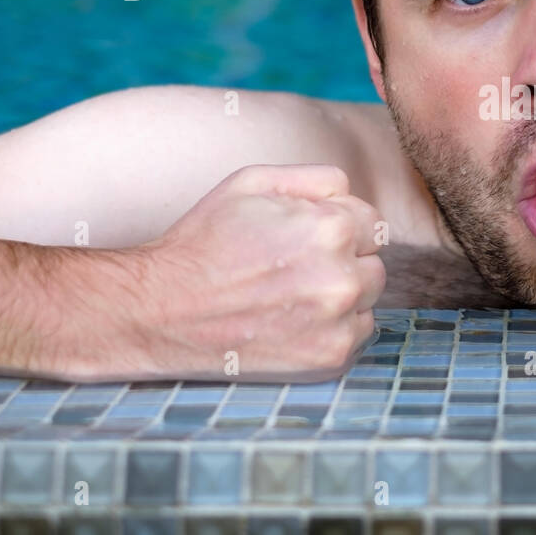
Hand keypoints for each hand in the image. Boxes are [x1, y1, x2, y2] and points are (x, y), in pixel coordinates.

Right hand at [116, 164, 384, 380]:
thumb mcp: (252, 182)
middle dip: (343, 260)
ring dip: (341, 294)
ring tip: (290, 294)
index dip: (336, 226)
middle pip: (374, 262)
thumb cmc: (205, 242)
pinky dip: (333, 326)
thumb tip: (350, 193)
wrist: (161, 310)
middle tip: (292, 267)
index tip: (302, 238)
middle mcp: (342, 277)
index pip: (370, 223)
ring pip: (368, 298)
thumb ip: (315, 178)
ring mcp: (338, 322)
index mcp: (330, 228)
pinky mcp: (331, 356)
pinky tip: (292, 320)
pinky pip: (357, 332)